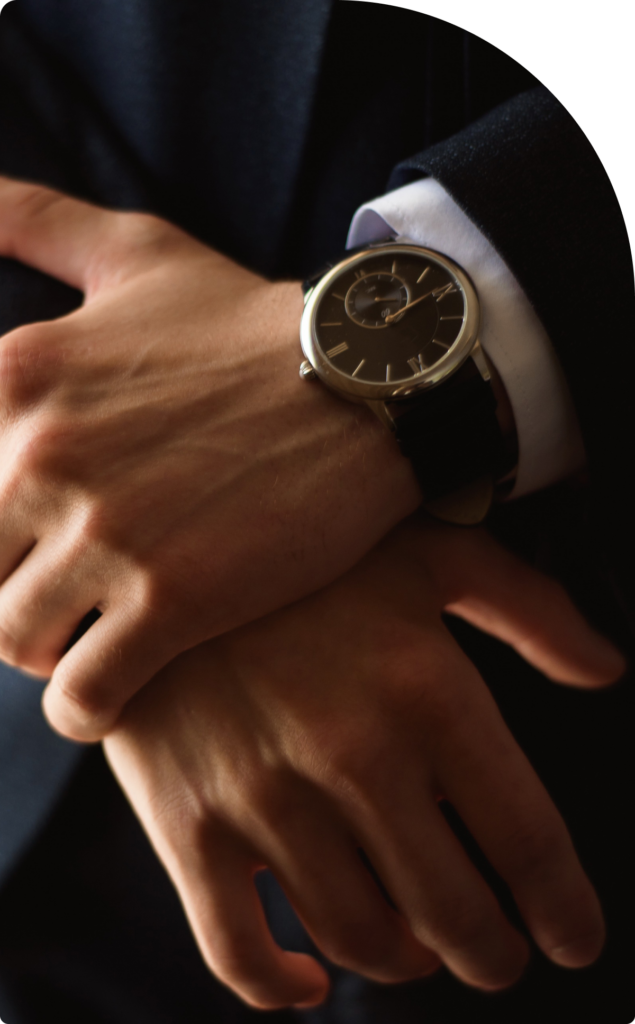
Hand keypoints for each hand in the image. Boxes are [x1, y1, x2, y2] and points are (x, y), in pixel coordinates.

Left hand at [0, 176, 419, 740]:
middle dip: (10, 589)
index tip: (25, 537)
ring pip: (13, 638)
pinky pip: (82, 695)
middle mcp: (41, 453)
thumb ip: (36, 218)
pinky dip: (83, 710)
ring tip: (85, 641)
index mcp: (17, 377)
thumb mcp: (140, 252)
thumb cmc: (253, 322)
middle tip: (64, 594)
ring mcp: (106, 531)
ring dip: (43, 651)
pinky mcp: (174, 600)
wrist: (372, 382)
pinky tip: (108, 696)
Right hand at [103, 517, 623, 1010]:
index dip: (563, 908)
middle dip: (491, 953)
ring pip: (360, 938)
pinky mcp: (188, 824)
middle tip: (497, 955)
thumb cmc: (310, 554)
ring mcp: (264, 799)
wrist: (164, 554)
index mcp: (429, 692)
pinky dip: (279, 985)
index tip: (573, 939)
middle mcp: (355, 757)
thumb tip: (607, 668)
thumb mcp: (432, 551)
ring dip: (404, 962)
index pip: (526, 838)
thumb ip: (530, 608)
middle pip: (453, 910)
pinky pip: (237, 948)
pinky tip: (307, 977)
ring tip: (417, 946)